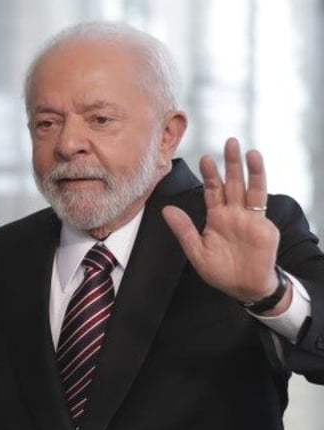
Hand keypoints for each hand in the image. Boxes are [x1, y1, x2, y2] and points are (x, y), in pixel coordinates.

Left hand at [161, 138, 283, 307]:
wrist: (243, 288)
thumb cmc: (220, 272)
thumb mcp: (196, 252)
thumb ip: (183, 230)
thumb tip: (166, 209)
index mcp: (216, 217)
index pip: (212, 190)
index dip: (209, 175)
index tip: (204, 158)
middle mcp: (233, 213)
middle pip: (232, 182)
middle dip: (230, 163)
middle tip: (229, 141)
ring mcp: (249, 218)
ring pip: (249, 188)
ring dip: (249, 169)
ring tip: (248, 151)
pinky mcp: (262, 225)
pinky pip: (260, 202)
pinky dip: (260, 185)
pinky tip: (257, 170)